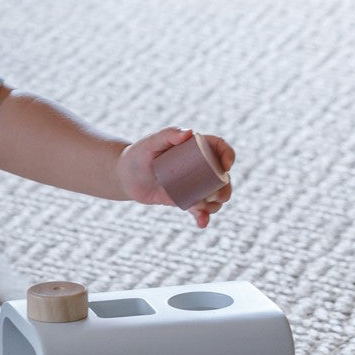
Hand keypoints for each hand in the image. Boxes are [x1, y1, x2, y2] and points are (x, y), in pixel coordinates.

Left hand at [117, 127, 234, 228]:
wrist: (126, 176)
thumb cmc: (138, 154)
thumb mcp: (150, 143)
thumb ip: (167, 134)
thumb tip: (190, 132)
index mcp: (195, 147)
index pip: (219, 148)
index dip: (228, 155)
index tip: (226, 166)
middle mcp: (199, 166)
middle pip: (222, 176)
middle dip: (226, 188)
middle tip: (217, 196)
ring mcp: (194, 184)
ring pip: (215, 195)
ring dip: (216, 205)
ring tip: (201, 208)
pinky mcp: (186, 199)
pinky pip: (200, 210)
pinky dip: (203, 217)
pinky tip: (201, 223)